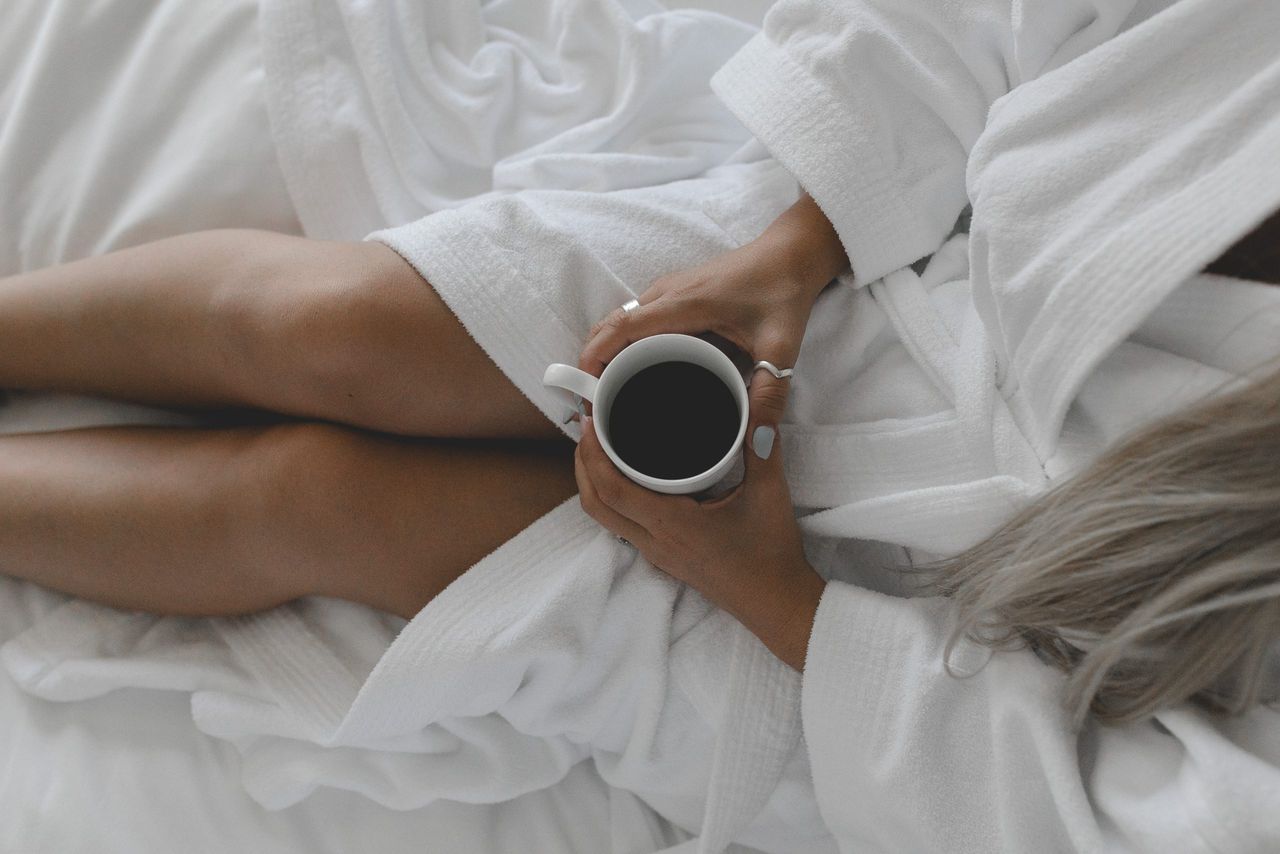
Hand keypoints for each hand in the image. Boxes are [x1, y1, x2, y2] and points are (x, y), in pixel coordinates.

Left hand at [574, 412, 825, 669]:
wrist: (777, 603)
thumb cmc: (771, 552)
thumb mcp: (769, 491)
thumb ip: (763, 440)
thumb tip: (759, 395)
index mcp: (671, 524)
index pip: (611, 488)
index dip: (592, 453)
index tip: (590, 420)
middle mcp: (654, 542)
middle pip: (596, 504)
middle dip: (584, 464)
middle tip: (589, 427)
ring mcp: (656, 554)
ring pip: (606, 518)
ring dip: (595, 483)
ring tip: (601, 447)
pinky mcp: (664, 558)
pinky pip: (623, 526)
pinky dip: (614, 499)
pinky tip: (629, 477)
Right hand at [578, 233, 819, 391]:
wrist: (792, 253)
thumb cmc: (784, 293)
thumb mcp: (781, 349)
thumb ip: (769, 397)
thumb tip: (759, 445)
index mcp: (683, 304)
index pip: (620, 330)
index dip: (594, 363)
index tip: (588, 400)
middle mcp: (666, 293)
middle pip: (608, 327)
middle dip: (591, 366)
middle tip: (595, 410)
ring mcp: (667, 290)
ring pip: (618, 322)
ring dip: (604, 355)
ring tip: (606, 397)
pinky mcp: (674, 294)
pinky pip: (634, 319)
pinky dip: (621, 345)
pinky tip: (632, 373)